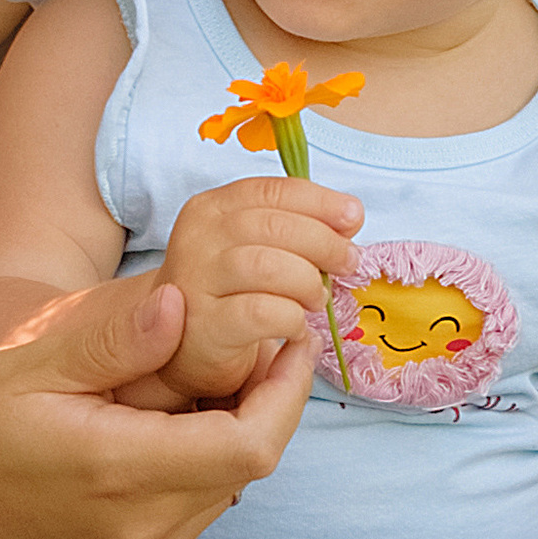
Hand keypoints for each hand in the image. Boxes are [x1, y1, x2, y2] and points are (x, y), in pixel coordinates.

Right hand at [0, 273, 313, 538]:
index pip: (250, 443)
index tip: (289, 334)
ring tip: (216, 367)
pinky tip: (175, 416)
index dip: (286, 389)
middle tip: (262, 336)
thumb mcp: (25, 371)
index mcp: (122, 472)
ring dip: (239, 426)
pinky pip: (203, 501)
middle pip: (250, 462)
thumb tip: (182, 302)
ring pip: (232, 483)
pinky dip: (209, 454)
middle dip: (268, 398)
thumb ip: (110, 343)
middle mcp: (148, 527)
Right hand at [148, 176, 362, 404]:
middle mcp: (198, 238)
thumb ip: (295, 227)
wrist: (184, 347)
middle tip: (348, 263)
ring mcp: (196, 282)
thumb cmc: (231, 291)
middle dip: (324, 243)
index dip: (320, 201)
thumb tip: (349, 216)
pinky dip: (292, 318)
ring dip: (308, 281)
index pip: (272, 191)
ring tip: (318, 299)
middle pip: (273, 226)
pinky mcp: (205, 326)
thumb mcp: (256, 246)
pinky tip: (297, 326)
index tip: (353, 218)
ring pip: (267, 266)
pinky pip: (261, 313)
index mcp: (211, 208)